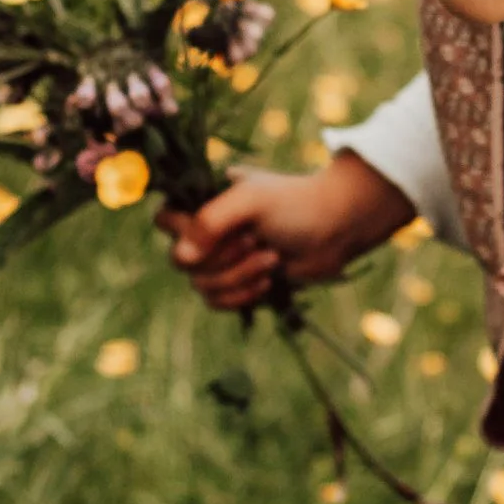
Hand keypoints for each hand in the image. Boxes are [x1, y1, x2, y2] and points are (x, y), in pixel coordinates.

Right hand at [159, 150, 411, 314]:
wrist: (338, 228)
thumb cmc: (295, 205)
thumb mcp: (250, 201)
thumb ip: (210, 222)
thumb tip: (182, 259)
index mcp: (205, 201)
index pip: (164, 221)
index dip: (182, 232)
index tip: (216, 229)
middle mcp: (209, 231)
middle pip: (182, 262)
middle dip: (221, 258)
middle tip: (254, 241)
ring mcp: (223, 259)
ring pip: (202, 286)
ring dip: (238, 278)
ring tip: (272, 259)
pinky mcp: (239, 283)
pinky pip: (218, 302)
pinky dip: (242, 295)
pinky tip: (269, 280)